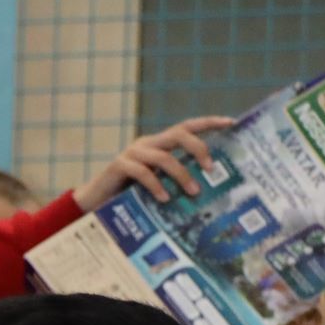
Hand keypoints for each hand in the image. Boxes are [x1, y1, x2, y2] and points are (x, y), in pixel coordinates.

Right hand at [76, 115, 232, 209]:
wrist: (93, 201)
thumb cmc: (128, 194)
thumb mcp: (156, 183)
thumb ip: (173, 178)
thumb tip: (206, 187)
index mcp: (158, 144)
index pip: (187, 127)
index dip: (209, 122)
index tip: (231, 123)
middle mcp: (147, 143)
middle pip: (179, 134)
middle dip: (199, 148)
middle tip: (210, 168)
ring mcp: (132, 153)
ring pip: (164, 157)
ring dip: (181, 175)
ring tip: (192, 193)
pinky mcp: (119, 166)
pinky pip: (144, 173)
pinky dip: (157, 186)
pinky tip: (164, 198)